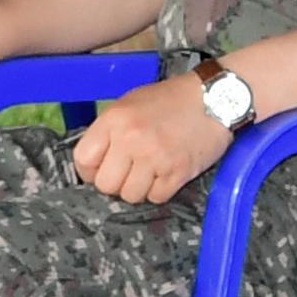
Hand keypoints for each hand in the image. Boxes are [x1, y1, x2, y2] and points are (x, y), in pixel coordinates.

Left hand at [69, 74, 231, 205]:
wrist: (214, 99)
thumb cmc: (170, 100)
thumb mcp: (129, 104)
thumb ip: (109, 131)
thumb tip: (96, 160)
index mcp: (114, 120)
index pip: (83, 160)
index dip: (89, 171)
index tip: (98, 170)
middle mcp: (131, 140)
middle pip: (105, 184)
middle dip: (114, 183)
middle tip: (126, 173)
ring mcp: (155, 158)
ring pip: (130, 195)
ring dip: (137, 189)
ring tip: (148, 173)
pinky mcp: (177, 173)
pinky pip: (156, 198)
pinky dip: (159, 191)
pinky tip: (165, 175)